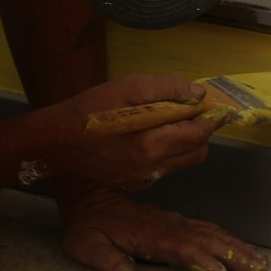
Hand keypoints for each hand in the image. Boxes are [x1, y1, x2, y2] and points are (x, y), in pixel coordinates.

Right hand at [37, 75, 220, 189]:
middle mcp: (151, 168)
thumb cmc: (89, 110)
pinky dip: (167, 152)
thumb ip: (165, 88)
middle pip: (197, 152)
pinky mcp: (134, 183)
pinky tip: (148, 136)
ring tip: (169, 121)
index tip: (215, 107)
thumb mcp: (126, 87)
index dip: (210, 119)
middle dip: (200, 132)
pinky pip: (164, 168)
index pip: (198, 135)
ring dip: (185, 143)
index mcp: (151, 145)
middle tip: (189, 112)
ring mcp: (143, 179)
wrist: (55, 142)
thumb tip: (196, 95)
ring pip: (183, 162)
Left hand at [58, 185, 269, 270]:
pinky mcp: (172, 221)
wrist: (86, 192)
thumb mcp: (86, 244)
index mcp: (149, 235)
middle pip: (207, 240)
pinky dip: (225, 236)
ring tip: (259, 261)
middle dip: (234, 255)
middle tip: (259, 270)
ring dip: (236, 246)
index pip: (184, 249)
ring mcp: (171, 222)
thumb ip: (107, 260)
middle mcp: (166, 227)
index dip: (206, 263)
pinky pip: (204, 227)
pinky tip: (238, 244)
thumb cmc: (85, 223)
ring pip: (210, 233)